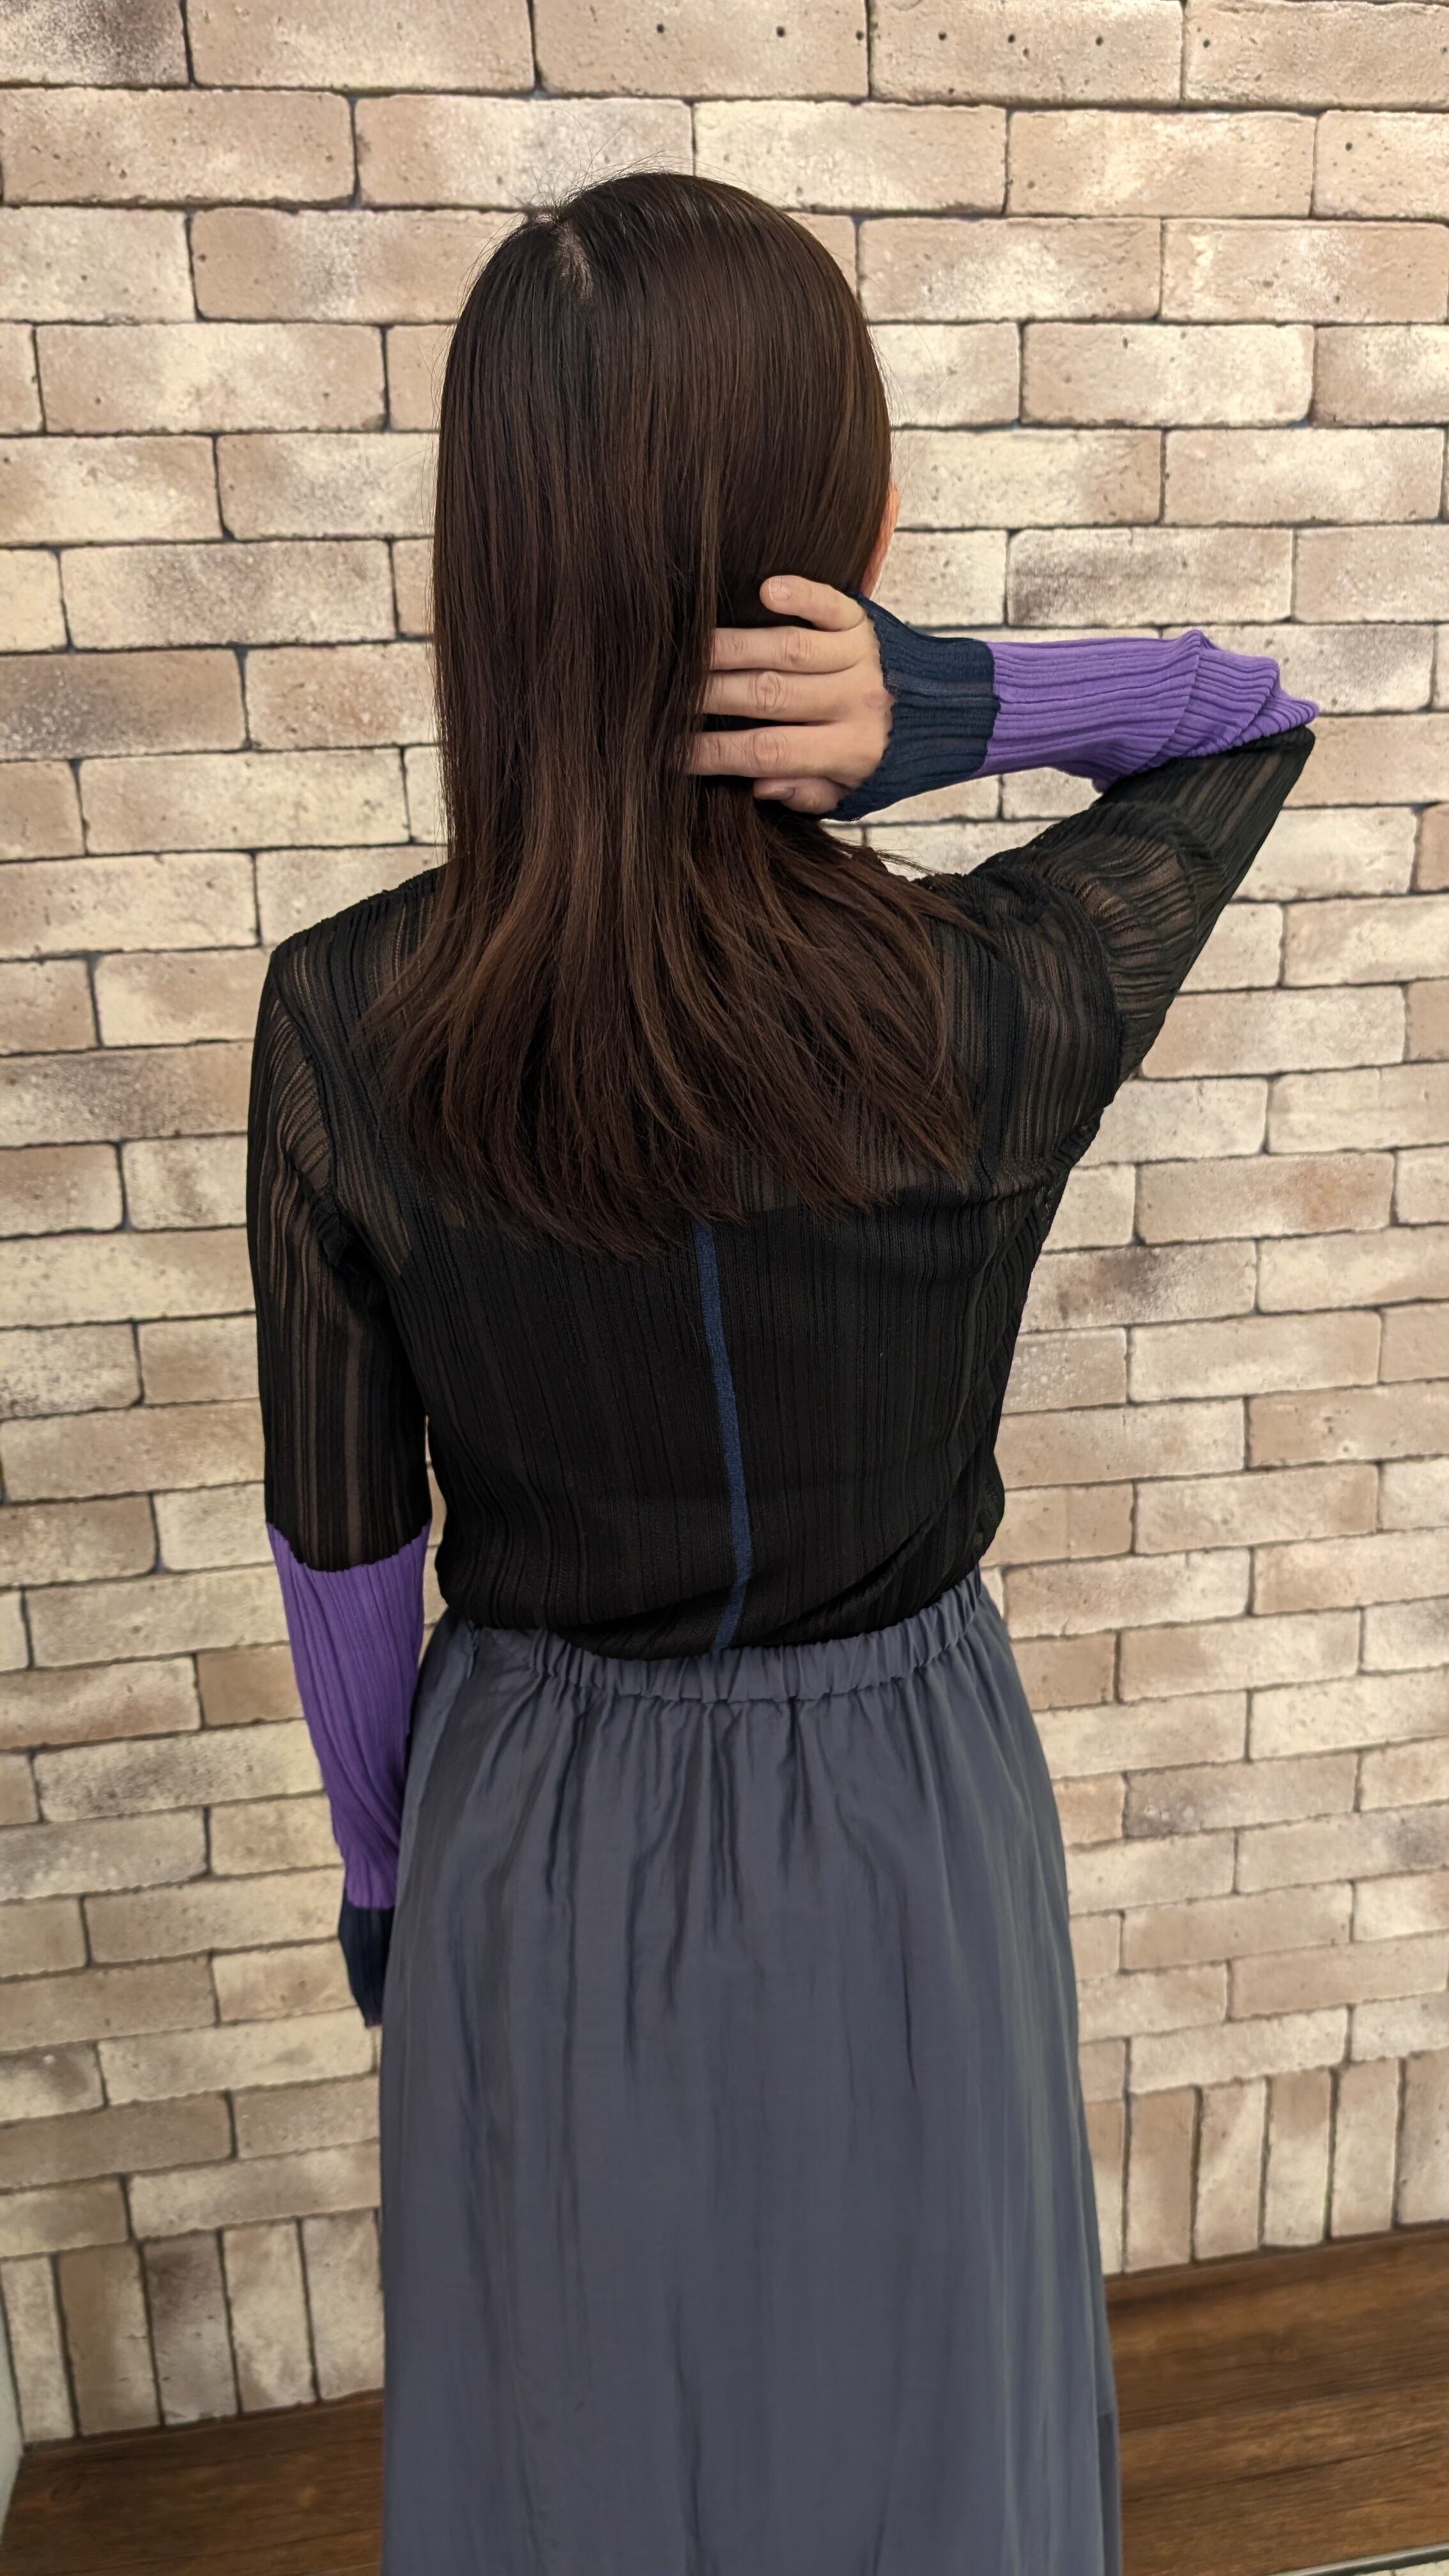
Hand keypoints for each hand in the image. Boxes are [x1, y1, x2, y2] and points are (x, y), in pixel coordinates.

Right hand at [686, 575, 892, 814]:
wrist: (946, 712)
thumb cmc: (881, 757)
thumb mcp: (850, 792)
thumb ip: (806, 793)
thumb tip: (756, 784)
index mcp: (849, 751)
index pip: (768, 751)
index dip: (716, 752)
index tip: (672, 750)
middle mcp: (855, 702)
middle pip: (770, 695)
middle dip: (711, 695)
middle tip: (666, 693)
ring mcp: (859, 657)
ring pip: (787, 649)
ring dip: (733, 647)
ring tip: (688, 650)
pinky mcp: (863, 621)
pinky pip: (828, 603)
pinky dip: (798, 594)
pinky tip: (763, 589)